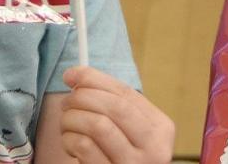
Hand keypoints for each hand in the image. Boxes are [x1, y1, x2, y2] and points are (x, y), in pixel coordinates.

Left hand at [59, 66, 174, 162]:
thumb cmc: (121, 154)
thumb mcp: (128, 130)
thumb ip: (111, 102)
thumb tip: (75, 75)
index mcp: (161, 128)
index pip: (126, 93)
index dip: (95, 79)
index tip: (71, 74)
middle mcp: (155, 149)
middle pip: (114, 107)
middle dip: (82, 97)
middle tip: (66, 102)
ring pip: (98, 125)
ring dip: (73, 119)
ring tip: (67, 123)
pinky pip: (85, 147)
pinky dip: (70, 139)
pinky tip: (70, 143)